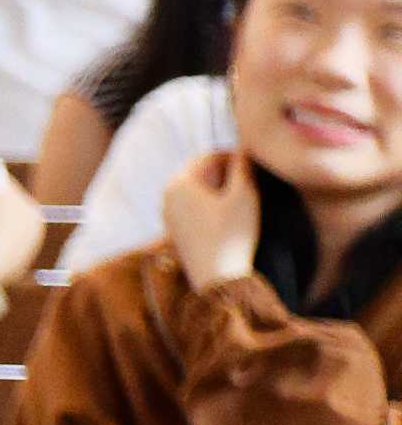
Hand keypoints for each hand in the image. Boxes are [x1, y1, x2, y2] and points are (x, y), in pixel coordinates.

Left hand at [171, 143, 267, 299]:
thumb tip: (246, 146)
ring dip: (220, 190)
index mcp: (180, 181)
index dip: (236, 158)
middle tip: (251, 186)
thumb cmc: (231, 235)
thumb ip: (244, 166)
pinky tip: (229, 218)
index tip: (256, 169)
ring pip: (199, 190)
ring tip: (242, 203)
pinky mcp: (175, 229)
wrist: (216, 278)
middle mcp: (167, 194)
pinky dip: (212, 206)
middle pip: (202, 172)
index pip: (210, 156)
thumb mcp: (245, 195)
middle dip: (227, 174)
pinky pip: (194, 207)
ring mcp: (168, 212)